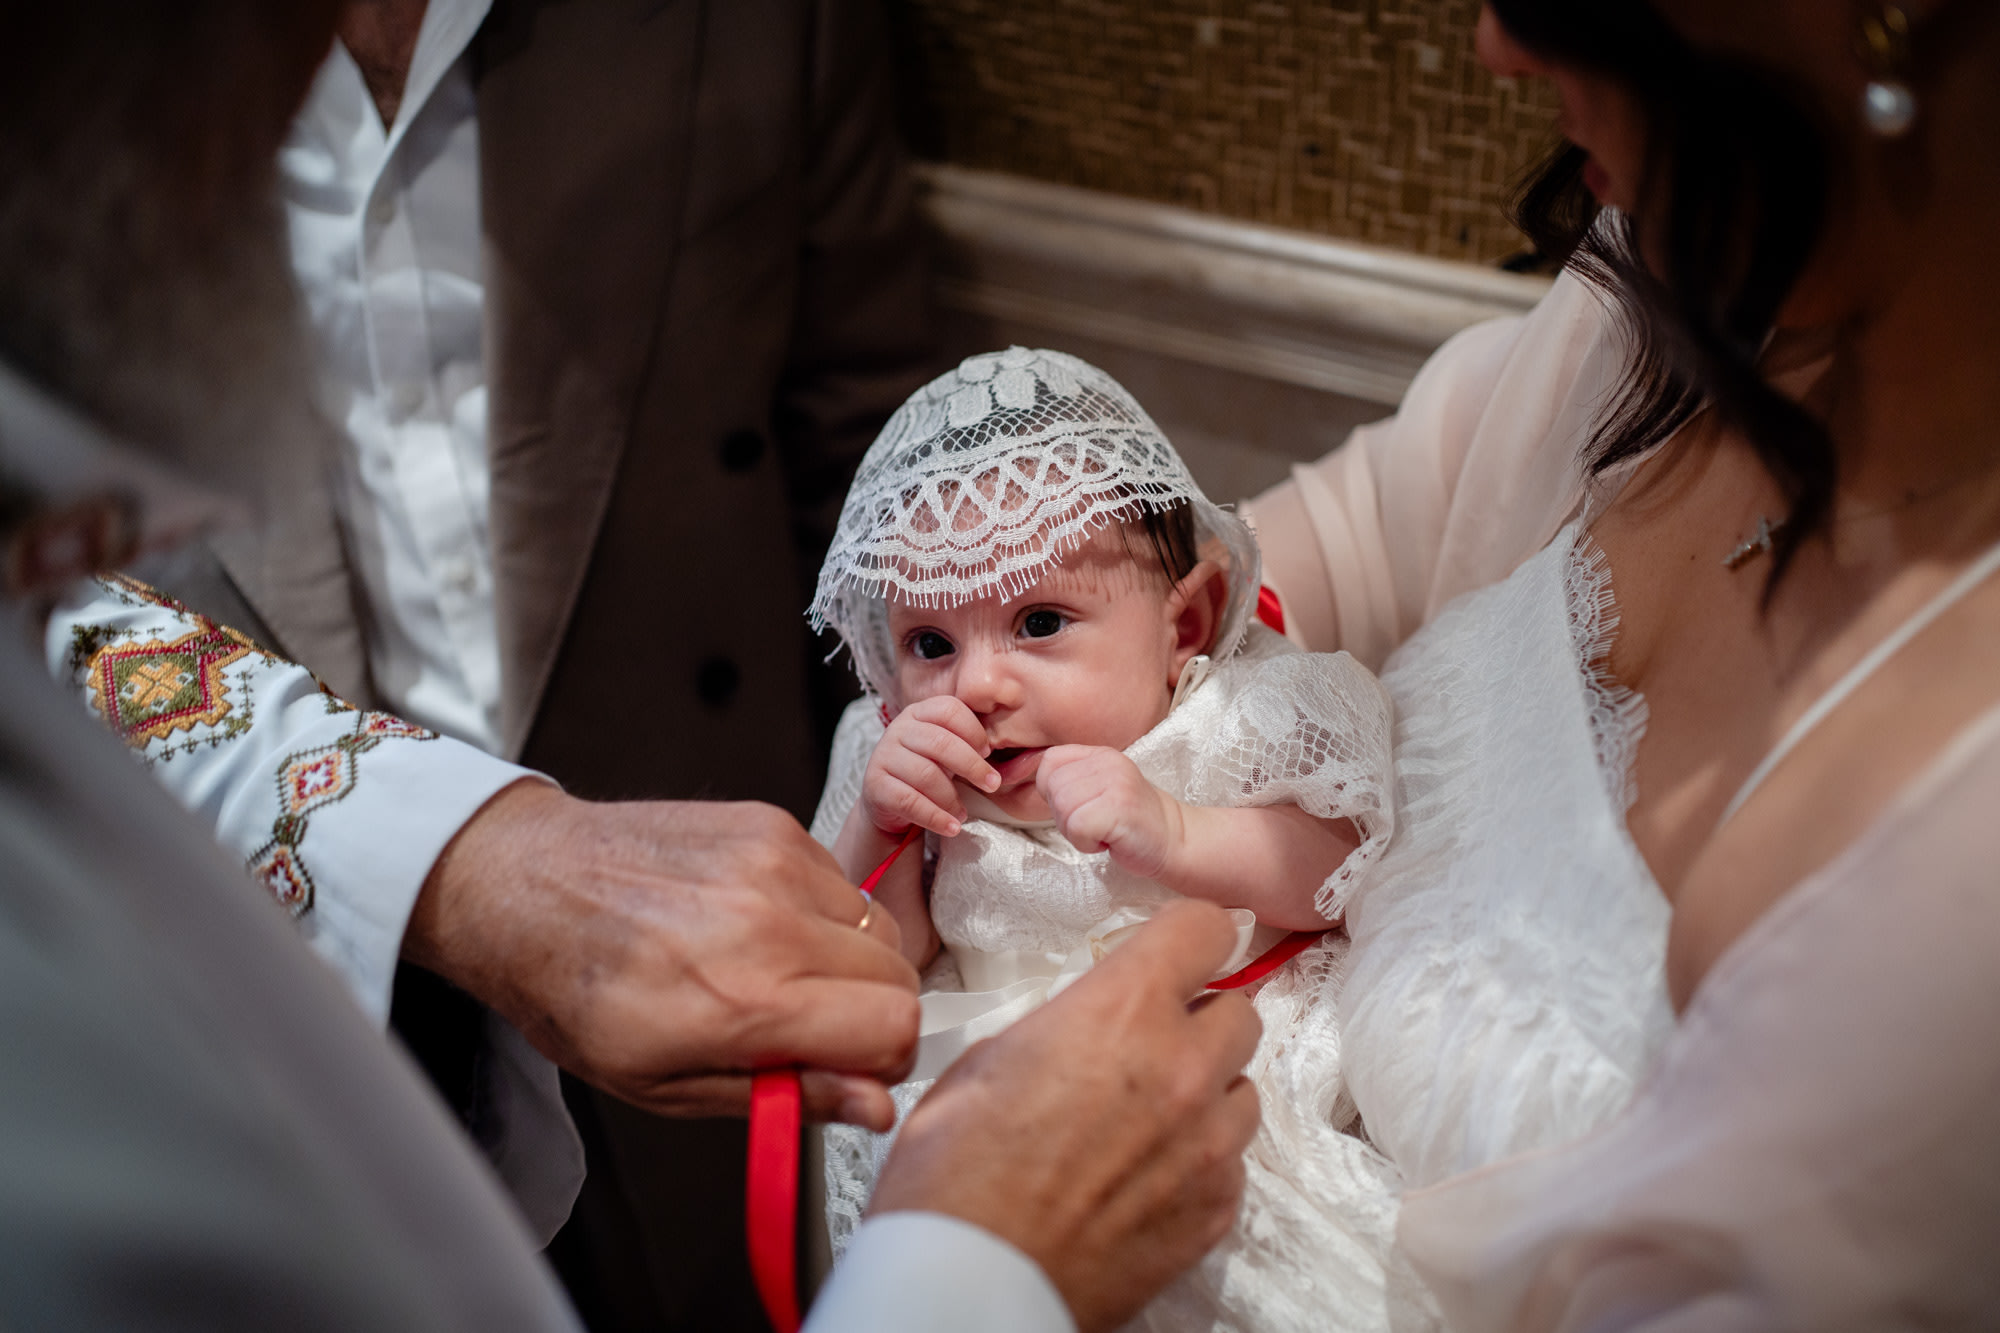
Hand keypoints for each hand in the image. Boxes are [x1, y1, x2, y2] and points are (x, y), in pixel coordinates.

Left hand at [404, 780, 920, 1129]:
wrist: (529, 888)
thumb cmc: (579, 988)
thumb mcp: (668, 1084)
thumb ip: (785, 1094)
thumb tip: (870, 1102)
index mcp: (744, 999)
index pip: (895, 1026)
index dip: (884, 1059)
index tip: (855, 1065)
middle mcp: (769, 923)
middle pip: (902, 974)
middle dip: (869, 1011)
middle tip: (810, 1024)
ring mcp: (775, 862)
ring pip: (878, 925)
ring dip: (847, 959)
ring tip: (776, 970)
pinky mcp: (772, 824)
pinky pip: (841, 880)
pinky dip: (819, 911)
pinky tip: (759, 922)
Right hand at [862, 694, 999, 837]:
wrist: (890, 801)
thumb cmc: (931, 772)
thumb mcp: (953, 755)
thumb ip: (978, 750)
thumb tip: (1031, 758)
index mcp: (920, 712)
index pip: (950, 709)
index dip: (974, 731)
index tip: (989, 753)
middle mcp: (899, 729)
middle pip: (941, 742)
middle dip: (972, 766)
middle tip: (992, 784)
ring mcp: (883, 756)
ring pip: (926, 775)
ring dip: (952, 798)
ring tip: (963, 814)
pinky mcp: (874, 786)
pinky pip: (909, 801)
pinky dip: (935, 817)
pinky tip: (952, 827)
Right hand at [870, 900, 1261, 1331]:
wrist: (969, 1287)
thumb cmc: (952, 1177)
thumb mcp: (986, 1062)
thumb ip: (1060, 1028)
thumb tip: (1082, 1029)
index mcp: (1121, 1011)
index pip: (1207, 929)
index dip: (1191, 935)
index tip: (1179, 950)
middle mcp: (1182, 1068)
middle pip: (1240, 1012)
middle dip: (1200, 1020)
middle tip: (1149, 1044)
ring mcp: (1208, 1145)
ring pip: (1243, 1090)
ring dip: (1206, 1091)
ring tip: (1146, 1118)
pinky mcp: (1215, 1210)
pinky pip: (1233, 1162)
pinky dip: (1200, 1159)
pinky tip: (1145, 1176)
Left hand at [1037, 744, 1181, 879]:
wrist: (1175, 840)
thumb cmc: (1130, 821)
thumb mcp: (1101, 787)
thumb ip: (1072, 779)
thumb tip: (1033, 783)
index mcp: (1100, 754)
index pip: (1050, 761)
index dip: (1051, 790)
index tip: (1077, 806)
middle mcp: (1109, 762)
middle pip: (1053, 788)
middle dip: (1064, 816)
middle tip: (1094, 824)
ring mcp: (1116, 783)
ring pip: (1062, 808)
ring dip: (1076, 831)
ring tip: (1102, 831)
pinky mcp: (1120, 809)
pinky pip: (1076, 827)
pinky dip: (1086, 843)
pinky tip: (1107, 841)